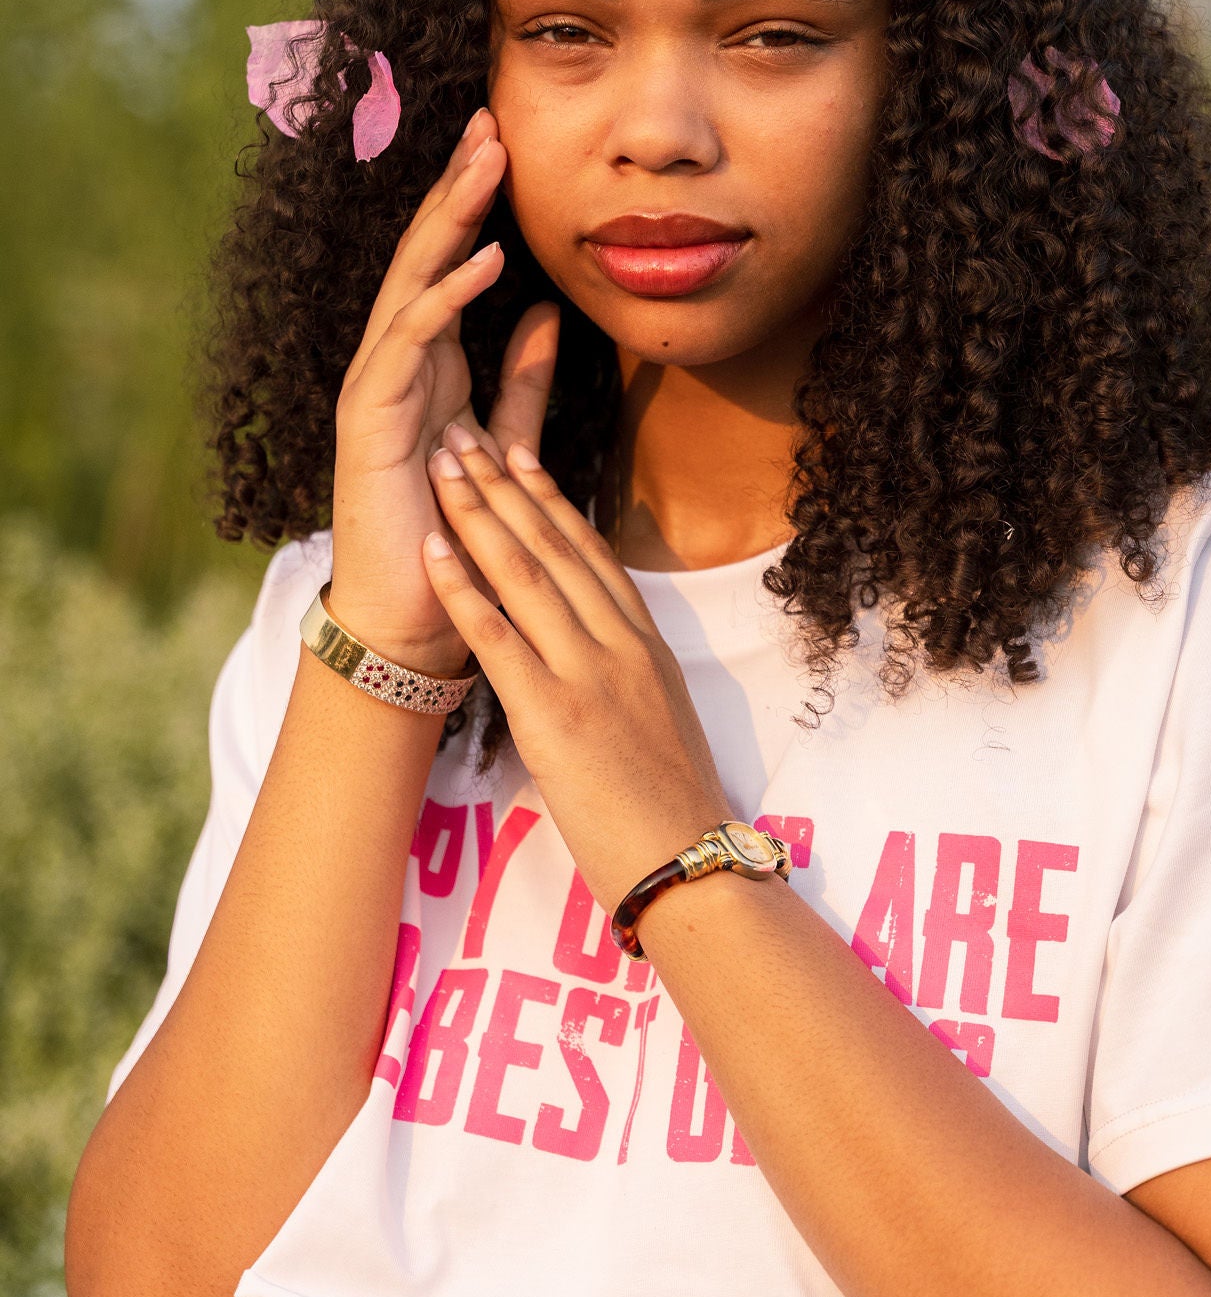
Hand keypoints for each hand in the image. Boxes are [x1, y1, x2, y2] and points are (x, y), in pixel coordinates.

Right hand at [328, 108, 559, 676]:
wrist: (417, 617)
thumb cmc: (457, 535)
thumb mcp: (505, 442)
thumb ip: (522, 380)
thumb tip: (545, 311)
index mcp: (428, 361)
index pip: (449, 262)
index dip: (473, 204)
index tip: (505, 142)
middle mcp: (396, 361)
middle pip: (426, 255)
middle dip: (457, 187)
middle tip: (488, 120)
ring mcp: (377, 384)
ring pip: (411, 281)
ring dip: (450, 220)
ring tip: (485, 162)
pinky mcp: (370, 416)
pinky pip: (409, 341)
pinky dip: (445, 296)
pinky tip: (483, 257)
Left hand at [420, 427, 733, 909]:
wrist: (691, 862)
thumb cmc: (671, 803)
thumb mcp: (661, 715)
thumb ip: (626, 668)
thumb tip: (592, 642)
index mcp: (645, 643)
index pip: (591, 551)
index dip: (550, 497)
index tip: (519, 451)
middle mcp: (618, 644)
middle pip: (553, 546)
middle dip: (502, 485)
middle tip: (463, 434)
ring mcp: (588, 674)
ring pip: (525, 574)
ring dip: (477, 514)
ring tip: (442, 467)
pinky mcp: (555, 715)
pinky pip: (500, 638)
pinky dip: (463, 589)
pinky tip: (433, 552)